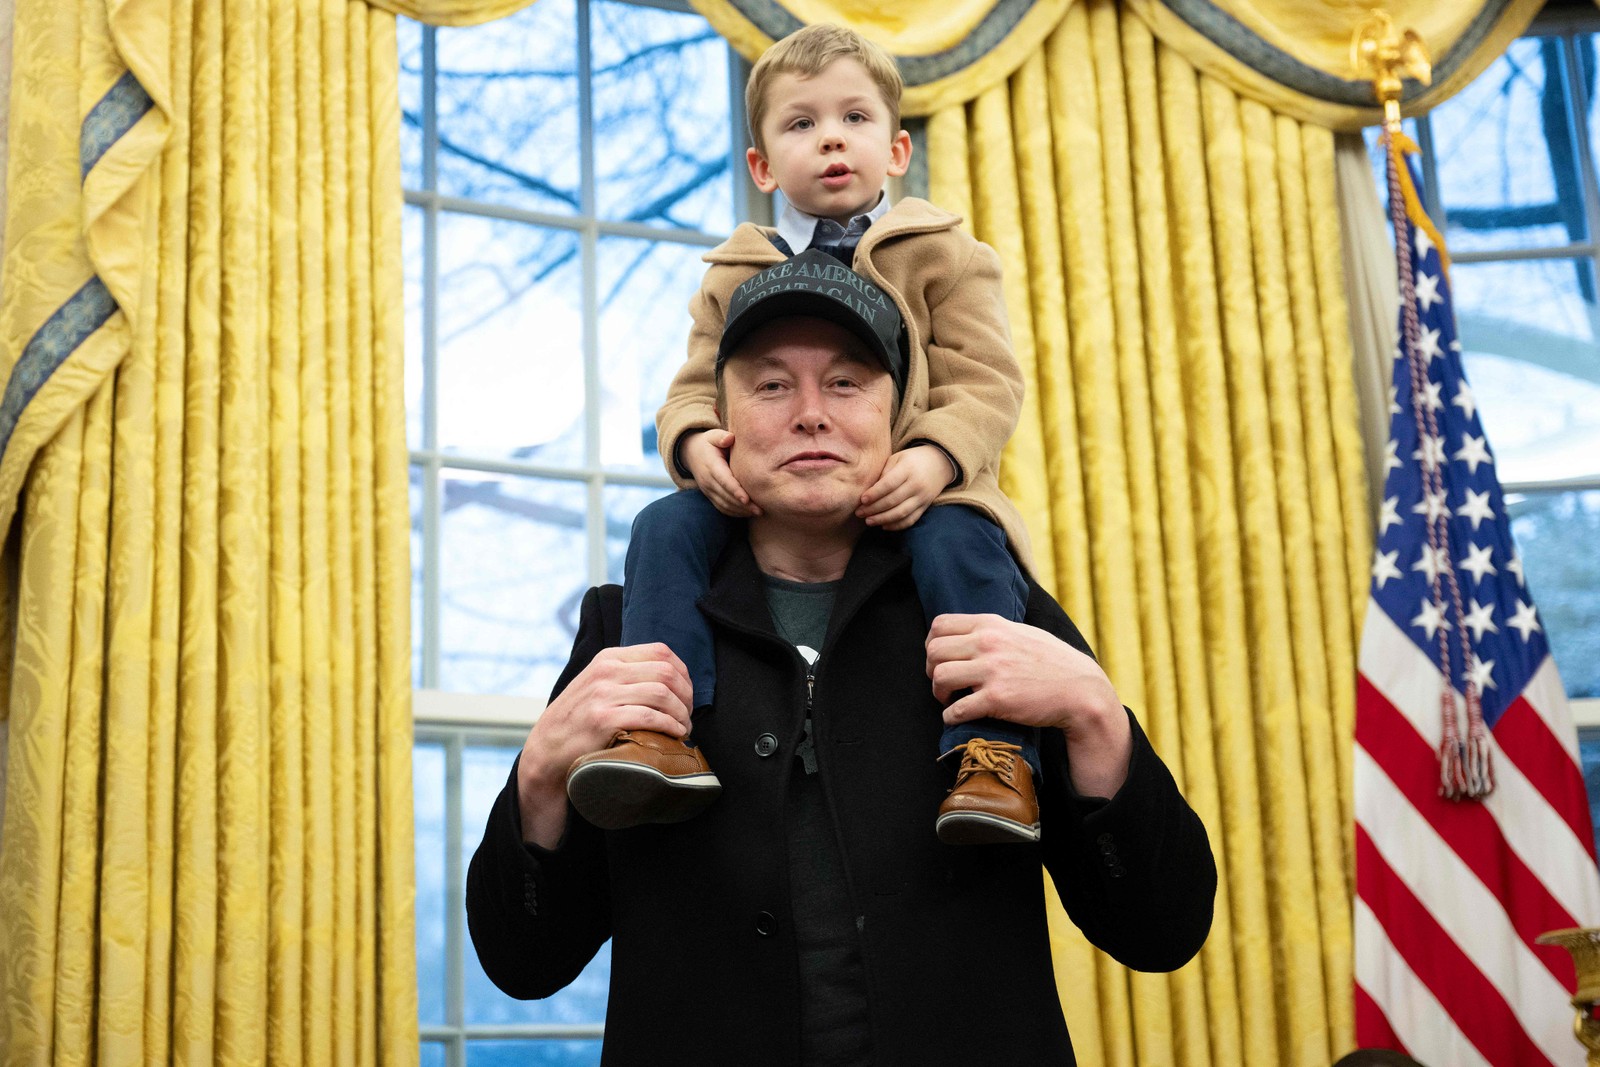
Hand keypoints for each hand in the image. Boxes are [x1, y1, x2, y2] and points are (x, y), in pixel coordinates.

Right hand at [516, 643, 694, 845]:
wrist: (547, 748)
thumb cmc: (579, 718)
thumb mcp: (598, 683)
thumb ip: (626, 674)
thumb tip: (671, 675)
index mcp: (609, 658)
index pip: (661, 652)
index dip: (683, 673)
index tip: (687, 694)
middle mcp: (606, 671)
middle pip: (666, 672)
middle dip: (687, 696)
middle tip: (688, 714)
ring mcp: (604, 694)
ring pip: (662, 694)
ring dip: (682, 713)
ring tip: (684, 727)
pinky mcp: (604, 720)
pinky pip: (650, 717)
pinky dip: (670, 726)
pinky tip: (674, 734)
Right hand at [683, 430, 759, 517]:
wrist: (691, 453)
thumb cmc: (709, 443)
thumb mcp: (713, 436)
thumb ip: (721, 437)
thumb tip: (730, 438)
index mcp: (711, 466)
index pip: (724, 480)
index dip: (735, 490)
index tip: (746, 499)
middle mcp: (707, 480)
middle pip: (726, 496)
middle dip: (742, 505)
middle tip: (760, 510)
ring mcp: (707, 490)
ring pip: (724, 505)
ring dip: (740, 511)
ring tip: (758, 512)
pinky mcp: (710, 496)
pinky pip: (721, 507)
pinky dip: (734, 513)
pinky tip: (748, 513)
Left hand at [856, 444, 953, 530]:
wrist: (939, 463)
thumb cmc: (911, 460)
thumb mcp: (897, 458)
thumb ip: (883, 473)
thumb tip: (867, 493)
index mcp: (908, 469)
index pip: (889, 484)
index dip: (874, 493)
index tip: (862, 500)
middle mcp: (917, 484)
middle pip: (893, 500)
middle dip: (873, 509)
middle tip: (859, 513)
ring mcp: (922, 497)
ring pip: (901, 513)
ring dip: (882, 519)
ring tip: (868, 521)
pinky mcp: (925, 506)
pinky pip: (911, 520)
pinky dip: (896, 525)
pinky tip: (883, 525)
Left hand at [925, 614, 1130, 796]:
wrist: (1081, 690)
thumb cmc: (1053, 662)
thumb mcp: (1022, 632)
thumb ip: (994, 630)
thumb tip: (968, 633)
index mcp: (992, 624)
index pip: (940, 625)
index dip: (932, 644)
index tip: (940, 659)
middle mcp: (988, 643)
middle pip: (934, 651)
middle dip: (931, 670)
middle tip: (943, 683)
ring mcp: (992, 671)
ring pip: (940, 678)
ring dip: (938, 693)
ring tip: (950, 699)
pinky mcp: (997, 699)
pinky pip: (956, 709)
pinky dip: (950, 716)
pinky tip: (958, 718)